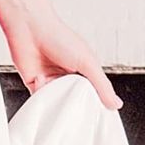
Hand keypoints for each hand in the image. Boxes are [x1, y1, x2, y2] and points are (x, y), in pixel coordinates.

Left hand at [4, 11, 122, 109]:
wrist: (29, 29)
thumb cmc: (59, 38)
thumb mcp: (87, 62)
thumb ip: (102, 85)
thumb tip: (116, 104)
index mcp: (84, 71)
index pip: (94, 95)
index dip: (95, 104)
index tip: (97, 115)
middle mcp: (68, 77)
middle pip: (74, 101)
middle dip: (73, 103)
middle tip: (72, 100)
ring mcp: (52, 81)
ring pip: (57, 102)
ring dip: (55, 96)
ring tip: (54, 83)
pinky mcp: (35, 85)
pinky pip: (41, 100)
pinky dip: (41, 93)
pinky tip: (40, 78)